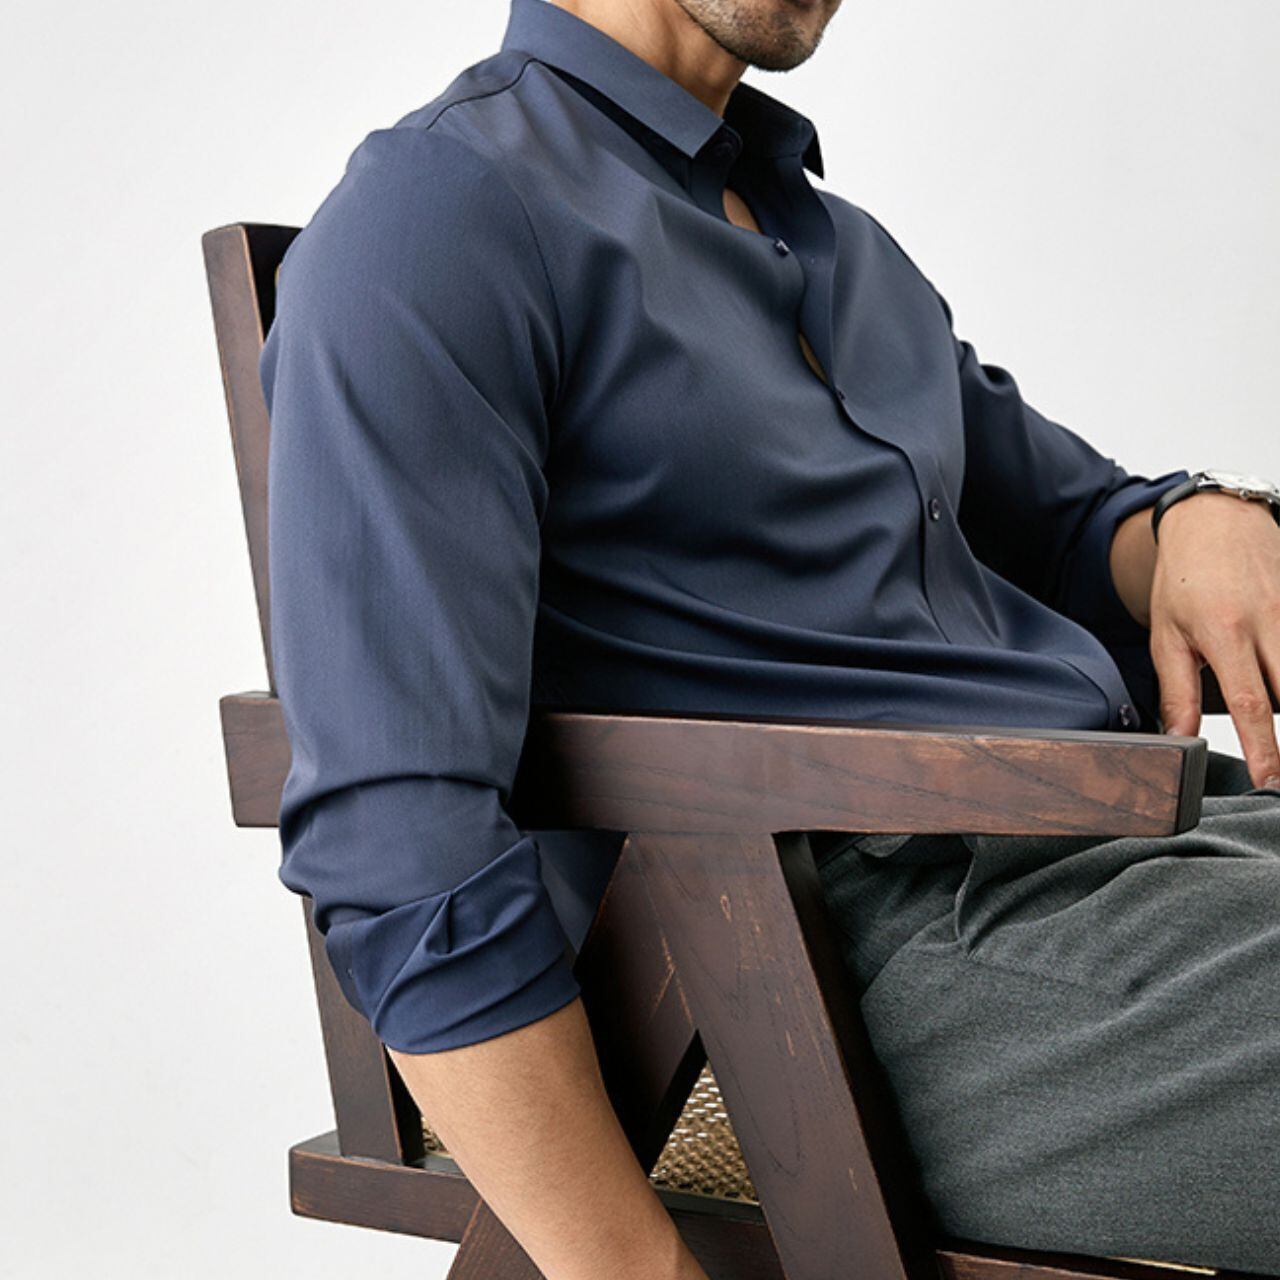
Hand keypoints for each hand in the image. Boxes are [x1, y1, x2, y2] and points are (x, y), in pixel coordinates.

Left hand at [1148, 489, 1279, 788]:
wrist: (1215, 521)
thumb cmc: (1184, 580)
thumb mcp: (1166, 635)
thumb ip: (1176, 691)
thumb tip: (1179, 741)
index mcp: (1225, 634)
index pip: (1252, 705)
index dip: (1264, 749)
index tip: (1271, 781)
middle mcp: (1270, 622)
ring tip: (1277, 733)